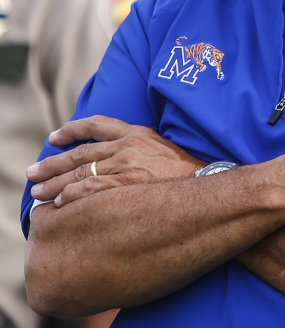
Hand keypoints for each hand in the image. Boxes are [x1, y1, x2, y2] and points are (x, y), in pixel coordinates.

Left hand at [27, 116, 204, 206]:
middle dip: (52, 163)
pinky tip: (59, 203)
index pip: (97, 125)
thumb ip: (143, 149)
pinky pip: (89, 189)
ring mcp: (127, 165)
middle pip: (81, 153)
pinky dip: (70, 196)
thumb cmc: (190, 173)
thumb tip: (124, 161)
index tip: (54, 137)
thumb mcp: (165, 149)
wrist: (209, 182)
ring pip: (80, 172)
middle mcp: (128, 146)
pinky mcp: (126, 184)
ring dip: (54, 183)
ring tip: (37, 193)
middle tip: (33, 173)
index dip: (72, 130)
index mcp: (137, 134)